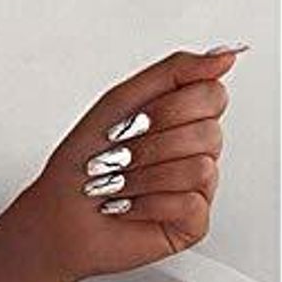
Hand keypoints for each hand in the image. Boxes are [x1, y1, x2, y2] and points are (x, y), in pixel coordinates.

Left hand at [17, 45, 244, 281]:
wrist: (56, 216)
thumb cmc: (81, 164)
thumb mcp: (122, 100)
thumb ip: (175, 71)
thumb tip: (226, 56)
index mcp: (182, 120)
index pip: (212, 95)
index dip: (170, 108)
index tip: (133, 123)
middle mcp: (194, 153)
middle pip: (209, 131)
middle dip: (152, 145)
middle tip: (118, 158)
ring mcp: (196, 191)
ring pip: (200, 168)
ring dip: (144, 177)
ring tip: (115, 186)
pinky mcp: (191, 225)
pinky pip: (190, 204)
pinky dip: (149, 204)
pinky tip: (126, 208)